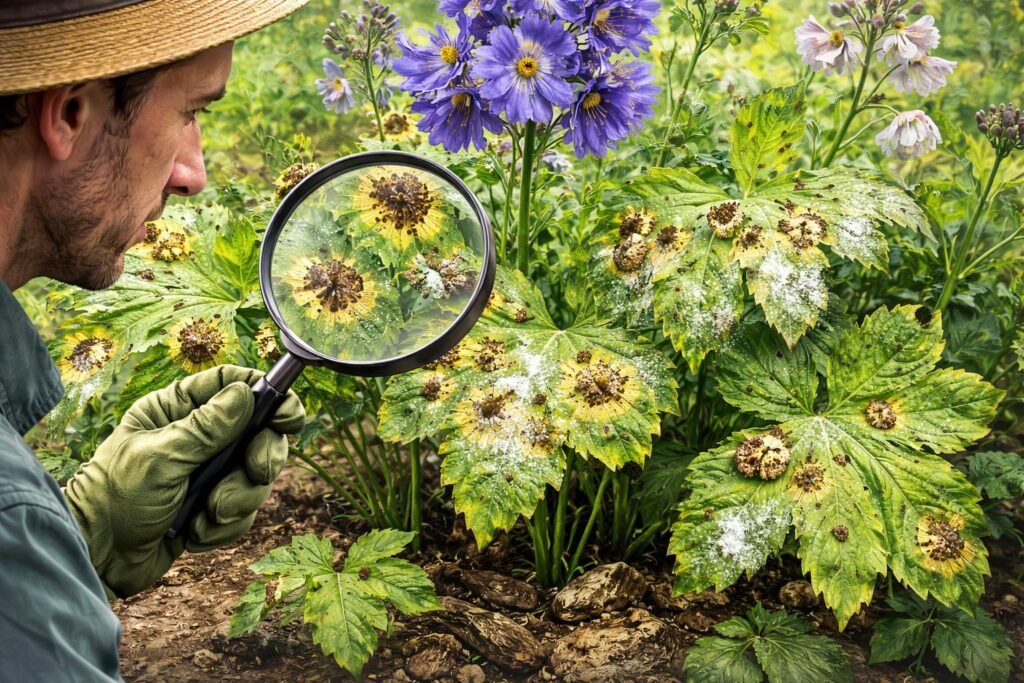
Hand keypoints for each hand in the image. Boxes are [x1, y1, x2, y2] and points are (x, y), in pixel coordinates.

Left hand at [63, 365, 304, 598]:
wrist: (97, 558)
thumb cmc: (116, 497)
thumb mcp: (161, 457)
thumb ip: (207, 428)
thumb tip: (246, 392)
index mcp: (178, 410)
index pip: (234, 385)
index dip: (269, 395)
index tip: (290, 416)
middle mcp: (199, 437)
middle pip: (260, 433)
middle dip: (262, 457)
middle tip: (255, 472)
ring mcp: (209, 473)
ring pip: (256, 477)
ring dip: (239, 500)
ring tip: (208, 515)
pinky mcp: (213, 508)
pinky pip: (245, 511)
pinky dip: (225, 526)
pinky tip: (194, 533)